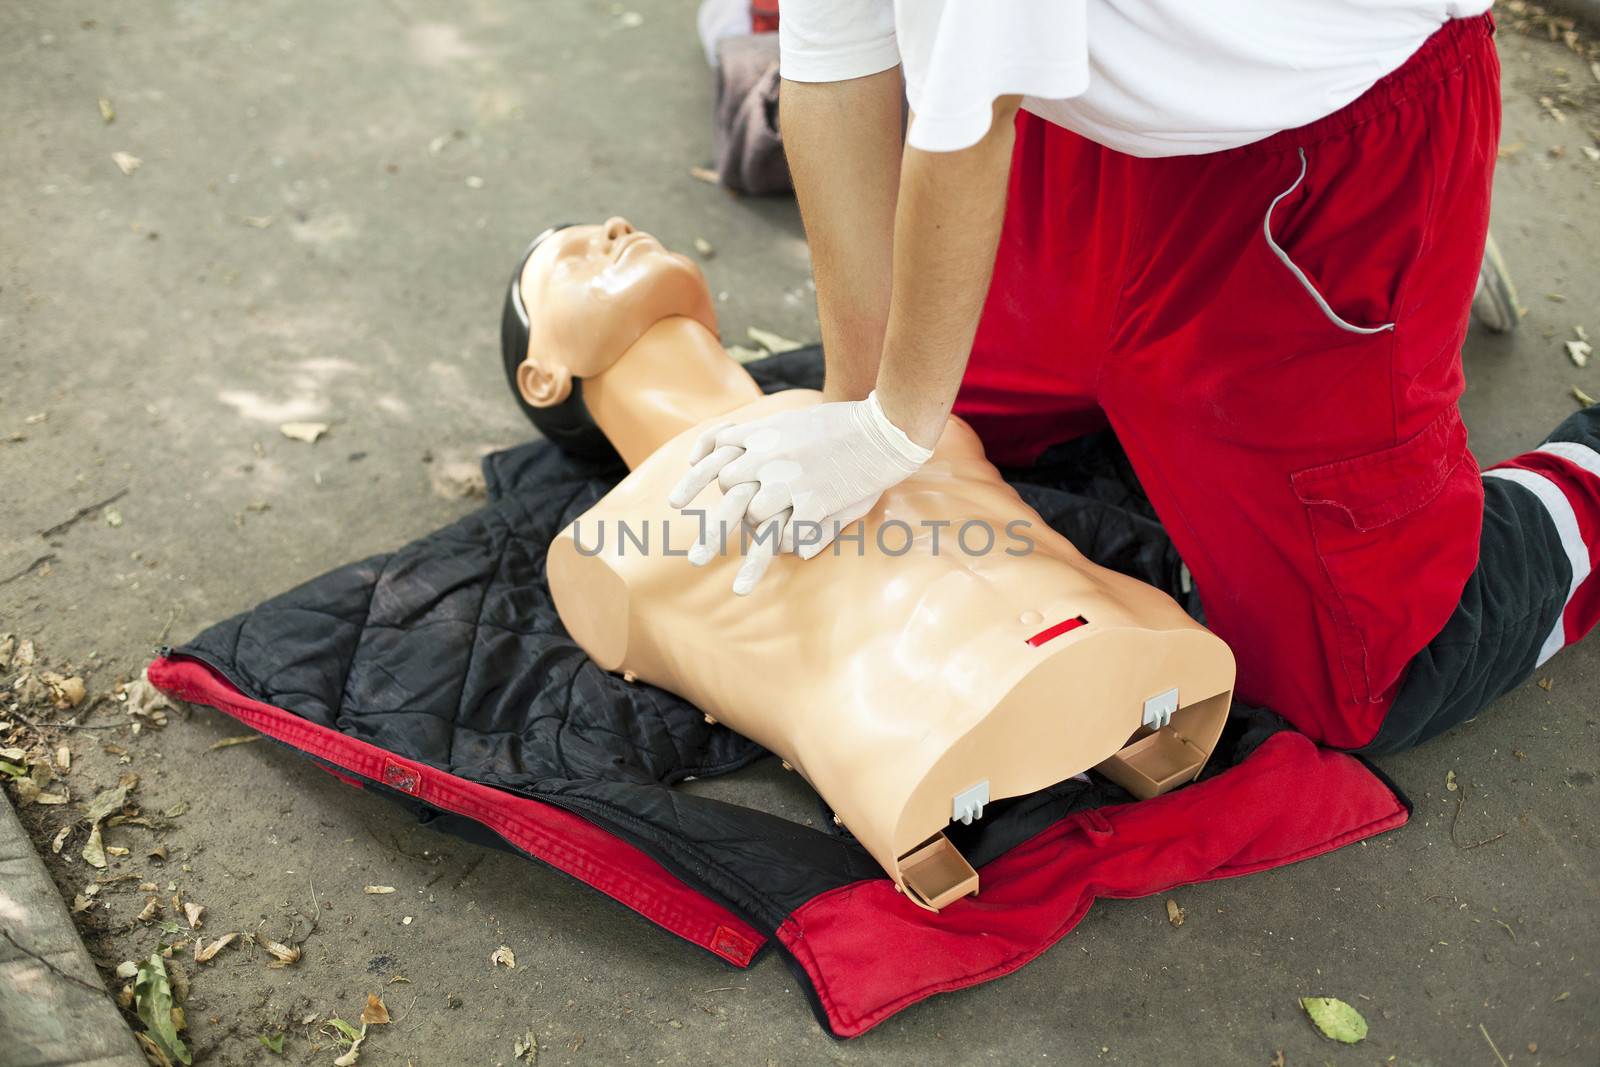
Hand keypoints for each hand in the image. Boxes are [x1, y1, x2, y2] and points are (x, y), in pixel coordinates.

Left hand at [667, 391, 932, 593]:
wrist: (881, 429)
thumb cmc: (839, 425)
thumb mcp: (792, 421)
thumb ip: (759, 436)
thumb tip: (726, 446)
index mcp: (762, 437)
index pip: (716, 459)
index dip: (692, 481)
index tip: (675, 504)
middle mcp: (769, 458)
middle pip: (729, 498)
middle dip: (714, 532)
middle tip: (695, 561)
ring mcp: (791, 481)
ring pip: (758, 520)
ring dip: (756, 549)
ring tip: (740, 589)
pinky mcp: (815, 502)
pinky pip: (794, 533)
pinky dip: (793, 547)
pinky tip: (792, 564)